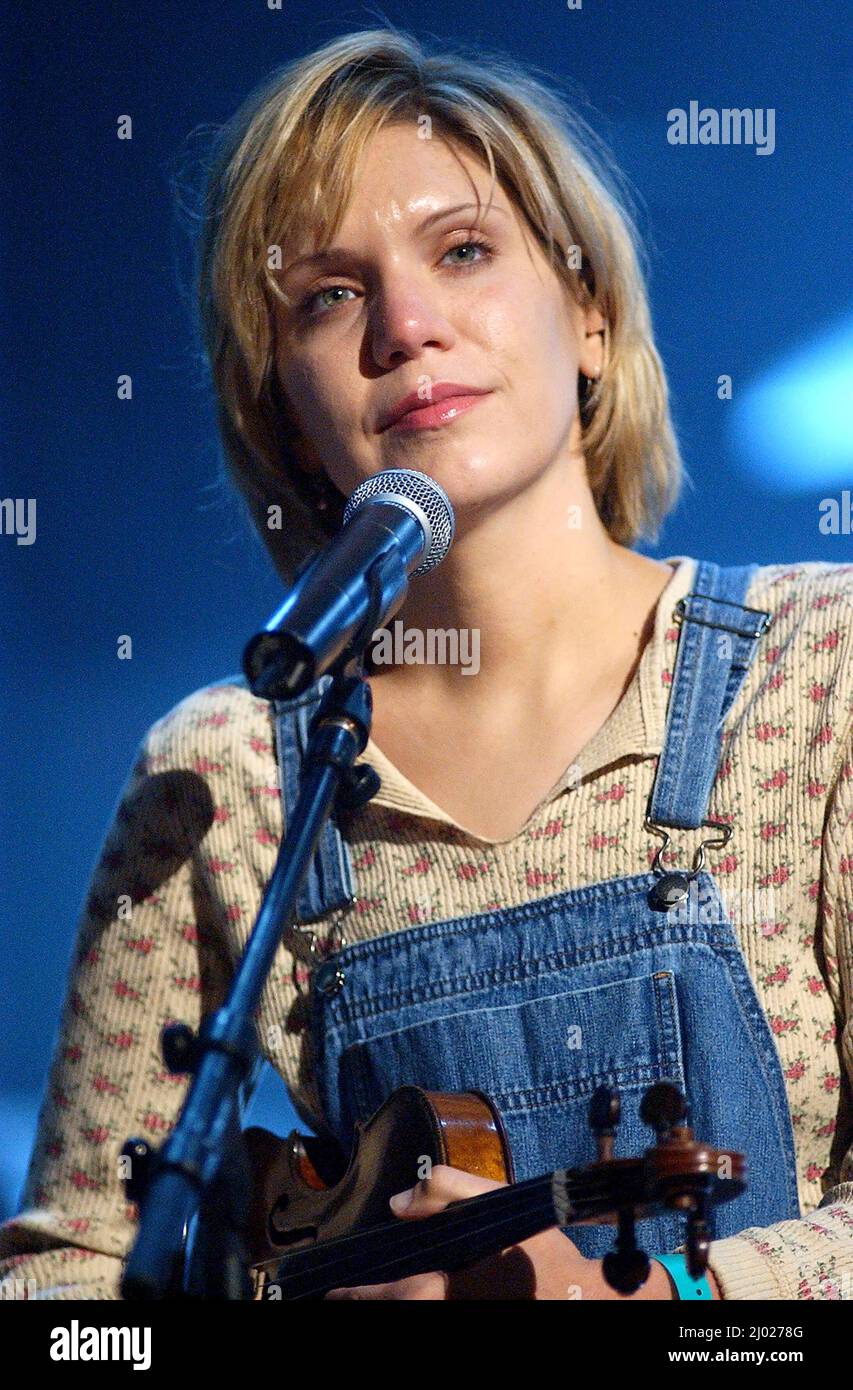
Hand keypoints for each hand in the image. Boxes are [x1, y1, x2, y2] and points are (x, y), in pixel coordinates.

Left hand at [323, 1164, 678, 1299]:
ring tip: (373, 1299)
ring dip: (394, 1308)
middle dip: (368, 1304)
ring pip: (415, 1318)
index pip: (385, 1294)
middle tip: (346, 1299)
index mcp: (444, 1287)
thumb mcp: (498, 1206)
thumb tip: (397, 1201)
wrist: (588, 1300)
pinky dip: (419, 1310)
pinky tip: (417, 1300)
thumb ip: (446, 1191)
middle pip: (396, 1313)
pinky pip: (436, 1321)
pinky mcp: (477, 1330)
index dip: (354, 1294)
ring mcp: (461, 1325)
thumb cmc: (542, 1253)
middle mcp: (448, 1315)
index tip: (332, 1293)